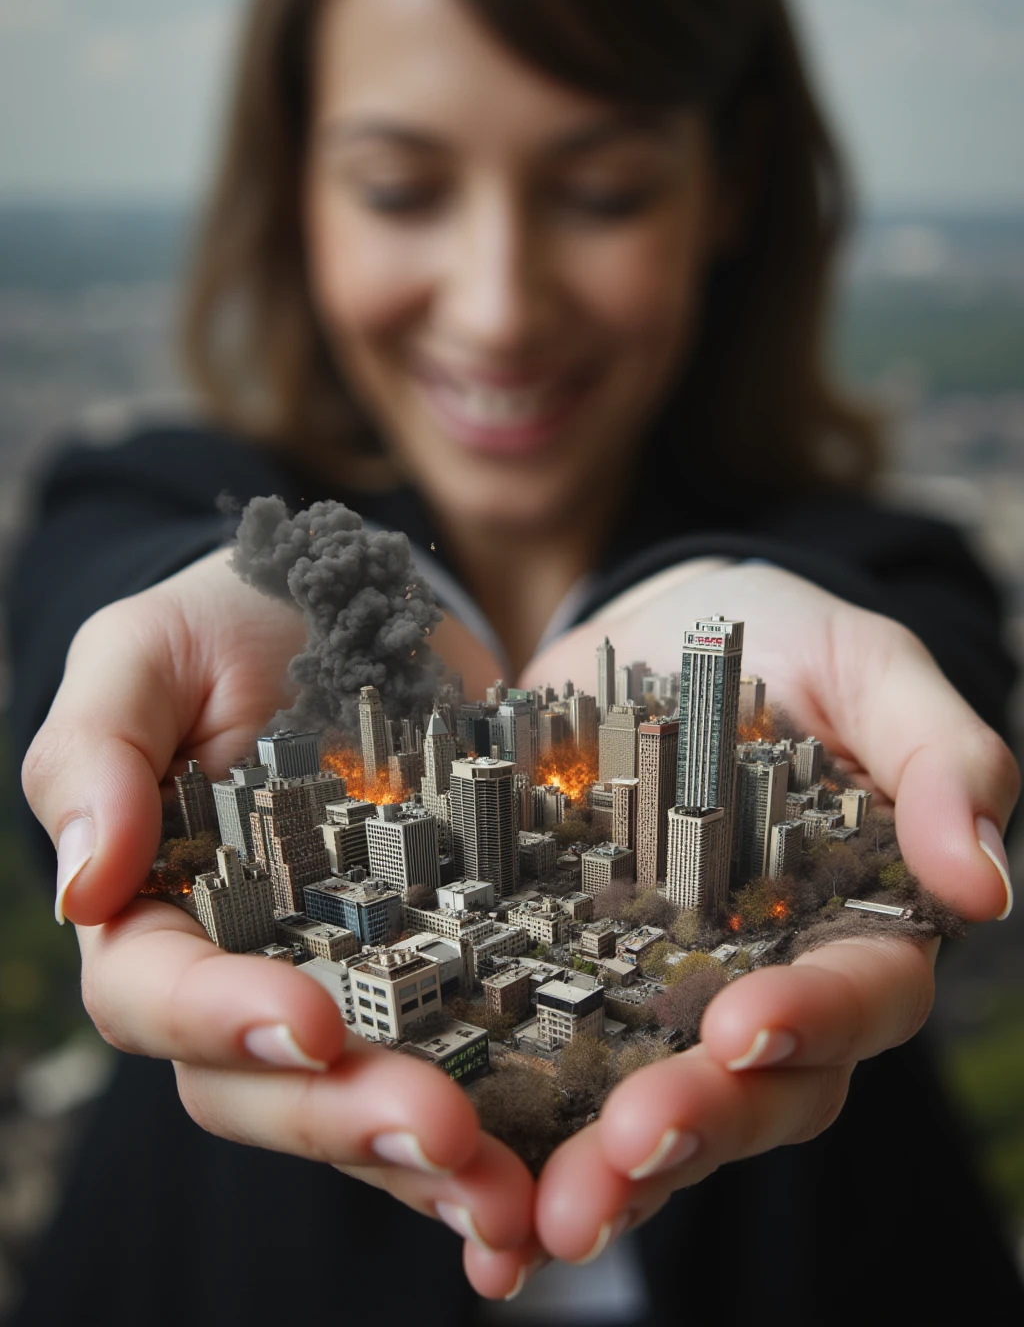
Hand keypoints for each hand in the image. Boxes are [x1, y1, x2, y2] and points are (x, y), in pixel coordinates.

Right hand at [21, 549, 539, 1295]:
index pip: (154, 995)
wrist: (365, 606)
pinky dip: (503, 1121)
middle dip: (344, 1116)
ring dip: (428, 1161)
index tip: (306, 1018)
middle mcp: (247, 970)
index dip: (218, 1018)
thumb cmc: (236, 620)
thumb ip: (95, 752)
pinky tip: (556, 1164)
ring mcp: (350, 981)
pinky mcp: (444, 971)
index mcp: (159, 911)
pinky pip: (459, 1064)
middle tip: (442, 1132)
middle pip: (264, 1084)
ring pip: (361, 1103)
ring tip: (514, 1194)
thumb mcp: (147, 653)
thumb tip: (85, 883)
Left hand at [522, 560, 1017, 1263]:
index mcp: (850, 920)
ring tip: (539, 1216)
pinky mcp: (566, 981)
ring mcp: (658, 993)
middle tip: (619, 1157)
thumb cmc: (775, 641)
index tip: (741, 1028)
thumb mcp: (863, 667)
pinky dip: (517, 1140)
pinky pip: (551, 1075)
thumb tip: (985, 882)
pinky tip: (466, 1191)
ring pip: (653, 1112)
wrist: (643, 631)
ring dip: (604, 1172)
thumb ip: (937, 755)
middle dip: (691, 1128)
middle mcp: (761, 981)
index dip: (810, 1023)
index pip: (856, 997)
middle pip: (753, 1092)